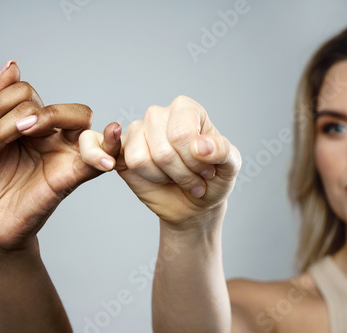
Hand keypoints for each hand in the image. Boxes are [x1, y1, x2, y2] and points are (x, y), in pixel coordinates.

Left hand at [0, 62, 120, 254]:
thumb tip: (12, 65)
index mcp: (30, 125)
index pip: (26, 92)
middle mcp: (51, 136)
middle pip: (51, 101)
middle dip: (16, 112)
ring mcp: (64, 154)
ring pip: (77, 117)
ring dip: (42, 117)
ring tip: (17, 137)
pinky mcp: (72, 176)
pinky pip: (100, 157)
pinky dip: (111, 144)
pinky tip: (112, 133)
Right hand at [80, 96, 240, 228]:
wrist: (194, 203)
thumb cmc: (212, 180)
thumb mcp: (230, 166)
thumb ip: (222, 151)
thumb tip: (201, 146)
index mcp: (186, 109)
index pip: (182, 134)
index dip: (194, 161)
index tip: (207, 170)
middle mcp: (159, 114)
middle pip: (163, 150)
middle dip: (181, 174)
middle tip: (193, 179)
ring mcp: (138, 130)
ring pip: (143, 159)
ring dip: (164, 178)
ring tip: (175, 177)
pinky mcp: (124, 149)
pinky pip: (129, 162)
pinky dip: (148, 177)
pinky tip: (156, 176)